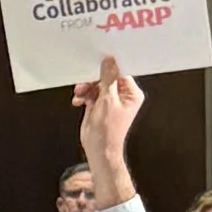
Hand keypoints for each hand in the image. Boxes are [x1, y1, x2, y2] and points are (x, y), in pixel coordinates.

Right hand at [73, 56, 141, 206]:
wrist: (99, 150)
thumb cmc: (107, 132)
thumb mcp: (107, 100)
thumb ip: (107, 78)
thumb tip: (109, 61)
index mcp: (132, 94)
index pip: (121, 72)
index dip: (109, 66)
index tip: (98, 61)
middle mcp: (123, 96)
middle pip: (107, 77)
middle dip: (93, 80)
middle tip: (85, 83)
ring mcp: (111, 101)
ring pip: (96, 84)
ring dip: (86, 88)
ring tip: (80, 94)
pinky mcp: (100, 105)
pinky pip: (90, 92)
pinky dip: (84, 95)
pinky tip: (79, 100)